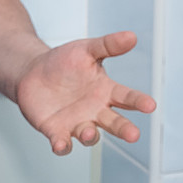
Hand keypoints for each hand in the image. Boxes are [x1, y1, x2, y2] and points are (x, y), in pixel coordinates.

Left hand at [14, 30, 155, 154]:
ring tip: (89, 132)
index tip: (150, 105)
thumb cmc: (63, 62)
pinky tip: (61, 145)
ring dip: (90, 136)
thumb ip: (108, 45)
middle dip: (124, 129)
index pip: (127, 97)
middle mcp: (95, 111)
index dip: (138, 101)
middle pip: (114, 123)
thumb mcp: (86, 49)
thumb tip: (131, 36)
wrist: (32, 72)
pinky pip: (62, 142)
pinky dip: (62, 146)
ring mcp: (77, 122)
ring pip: (89, 135)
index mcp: (105, 91)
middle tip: (133, 134)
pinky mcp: (56, 130)